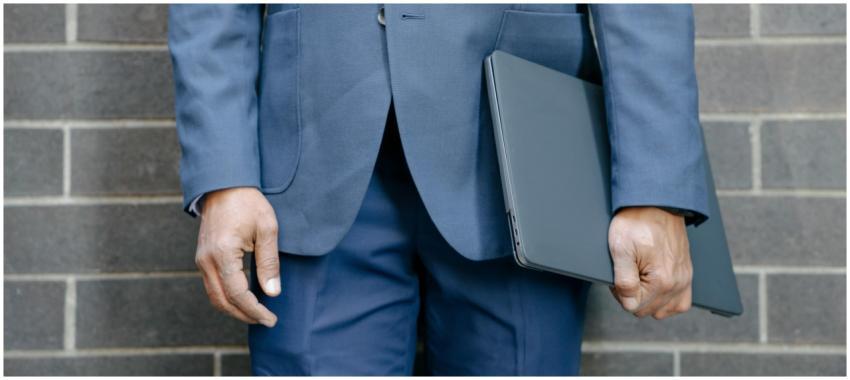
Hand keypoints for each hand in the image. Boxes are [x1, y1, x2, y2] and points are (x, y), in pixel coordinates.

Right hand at [194, 187, 279, 326]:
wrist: (224, 185)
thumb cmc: (248, 203)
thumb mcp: (267, 229)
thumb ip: (269, 262)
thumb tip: (272, 292)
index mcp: (223, 253)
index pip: (238, 294)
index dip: (254, 310)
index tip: (270, 319)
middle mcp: (206, 260)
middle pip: (222, 301)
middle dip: (244, 315)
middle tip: (266, 320)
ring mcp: (201, 260)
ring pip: (214, 296)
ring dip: (234, 309)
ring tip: (256, 314)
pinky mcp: (202, 258)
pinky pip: (212, 286)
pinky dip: (226, 298)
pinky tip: (243, 299)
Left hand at [607, 206, 692, 318]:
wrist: (657, 203)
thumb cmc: (637, 222)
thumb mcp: (620, 249)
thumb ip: (623, 281)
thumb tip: (628, 302)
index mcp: (661, 281)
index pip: (632, 306)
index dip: (619, 292)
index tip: (619, 274)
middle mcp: (678, 284)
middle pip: (646, 310)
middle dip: (633, 295)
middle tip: (628, 271)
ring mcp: (685, 280)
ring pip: (663, 310)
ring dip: (649, 299)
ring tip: (640, 277)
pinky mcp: (687, 274)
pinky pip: (680, 302)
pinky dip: (667, 299)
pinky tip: (655, 286)